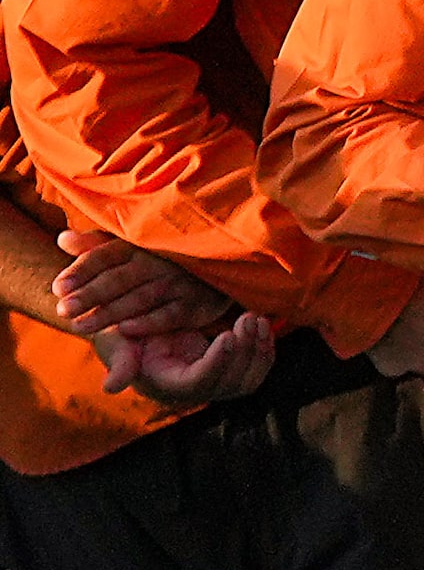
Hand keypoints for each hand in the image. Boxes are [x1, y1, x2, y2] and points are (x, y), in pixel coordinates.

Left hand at [49, 232, 229, 338]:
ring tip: (80, 327)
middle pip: (118, 279)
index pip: (104, 256)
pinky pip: (170, 315)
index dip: (81, 271)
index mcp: (138, 246)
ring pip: (139, 299)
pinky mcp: (196, 304)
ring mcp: (178, 283)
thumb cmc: (164, 259)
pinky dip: (148, 323)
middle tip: (63, 310)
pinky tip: (124, 330)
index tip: (57, 288)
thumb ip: (96, 246)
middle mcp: (158, 263)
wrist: (220, 266)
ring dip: (109, 313)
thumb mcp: (133, 246)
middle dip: (90, 295)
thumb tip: (62, 239)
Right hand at [92, 312, 276, 406]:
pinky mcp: (231, 373)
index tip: (226, 334)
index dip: (217, 360)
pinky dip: (265, 349)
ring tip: (256, 318)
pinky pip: (256, 369)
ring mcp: (217, 384)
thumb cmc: (125, 337)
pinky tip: (263, 324)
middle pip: (232, 382)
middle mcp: (197, 391)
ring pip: (249, 378)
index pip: (201, 380)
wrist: (142, 333)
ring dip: (259, 349)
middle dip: (244, 349)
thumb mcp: (116, 346)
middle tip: (248, 317)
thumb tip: (111, 388)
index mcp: (171, 386)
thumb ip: (119, 363)